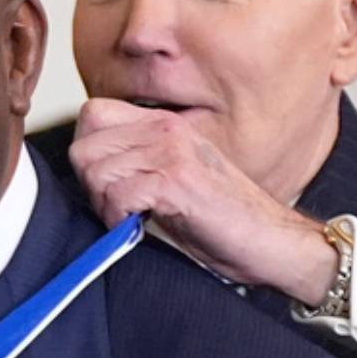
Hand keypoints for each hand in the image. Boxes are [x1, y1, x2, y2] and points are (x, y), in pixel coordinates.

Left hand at [68, 99, 336, 305]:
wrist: (273, 242)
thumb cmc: (225, 221)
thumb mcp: (174, 181)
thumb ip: (138, 166)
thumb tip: (89, 175)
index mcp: (164, 124)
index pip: (92, 115)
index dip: (89, 156)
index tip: (107, 186)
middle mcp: (165, 129)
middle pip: (83, 146)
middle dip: (90, 185)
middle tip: (115, 208)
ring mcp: (171, 152)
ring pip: (94, 171)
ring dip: (104, 205)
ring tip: (130, 221)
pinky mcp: (176, 181)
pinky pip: (116, 194)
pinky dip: (118, 220)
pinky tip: (139, 228)